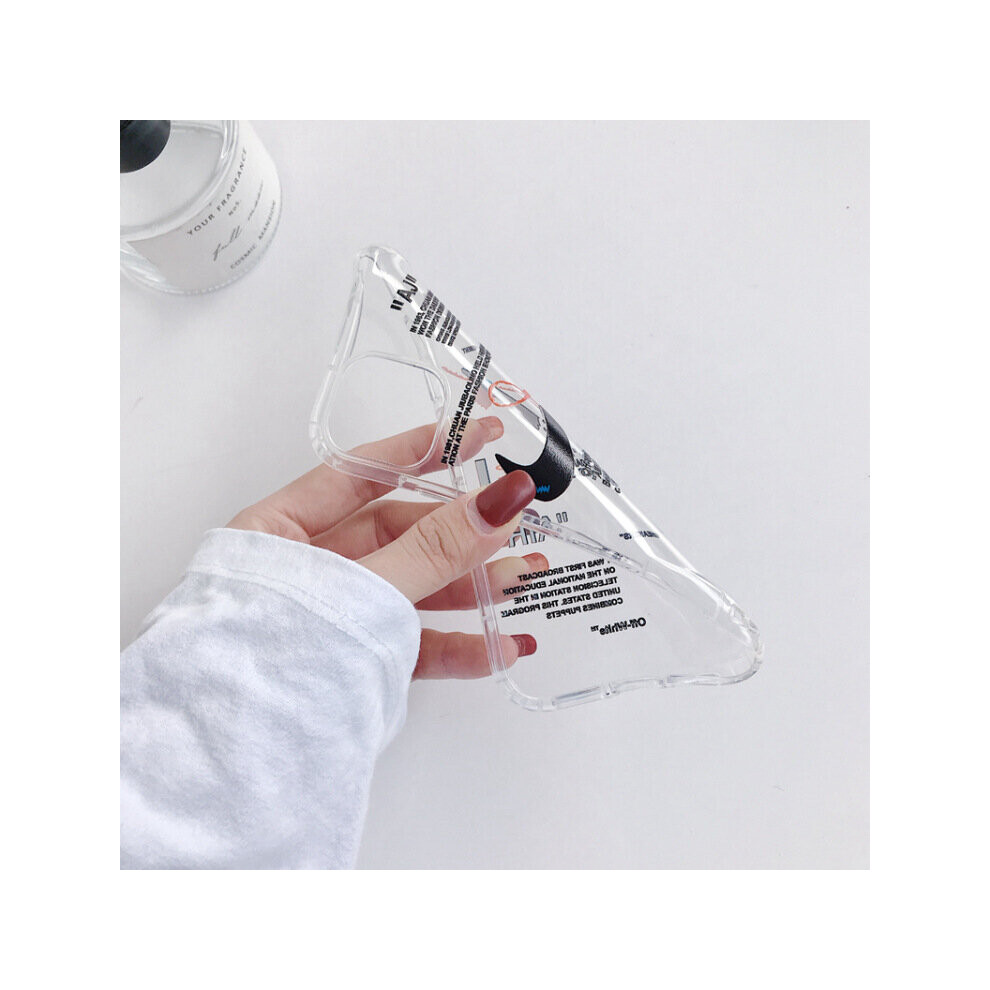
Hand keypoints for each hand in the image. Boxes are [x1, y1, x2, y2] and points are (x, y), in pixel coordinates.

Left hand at [227, 416, 543, 678]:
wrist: (224, 765)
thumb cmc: (262, 660)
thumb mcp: (359, 588)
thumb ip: (432, 548)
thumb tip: (500, 498)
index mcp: (279, 530)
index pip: (364, 474)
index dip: (425, 451)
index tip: (481, 435)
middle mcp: (305, 569)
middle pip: (398, 535)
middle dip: (463, 533)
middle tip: (518, 523)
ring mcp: (330, 618)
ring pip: (411, 589)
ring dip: (470, 588)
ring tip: (526, 581)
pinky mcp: (350, 665)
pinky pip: (409, 646)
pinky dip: (457, 647)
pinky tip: (502, 646)